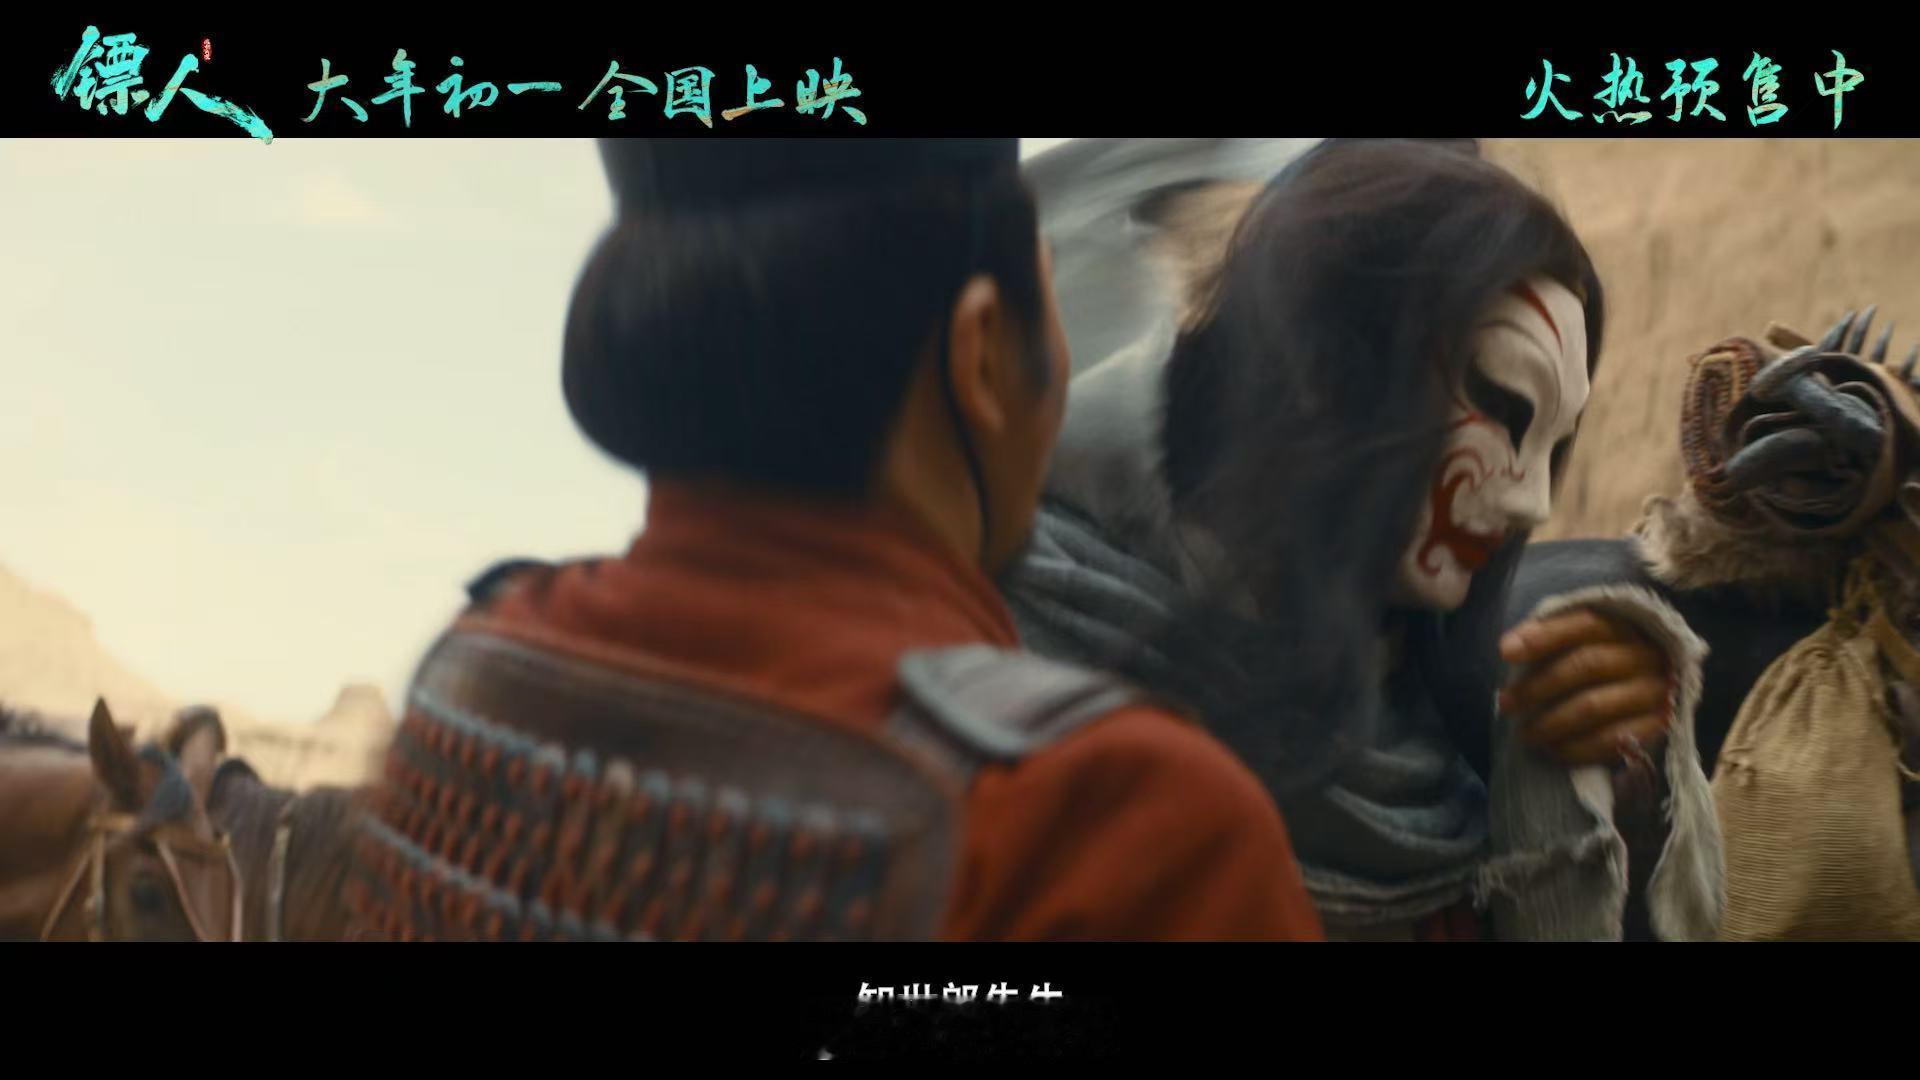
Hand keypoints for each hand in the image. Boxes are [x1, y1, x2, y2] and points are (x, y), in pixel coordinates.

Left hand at [1497, 607, 1672, 766]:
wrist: (1649, 699)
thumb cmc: (1600, 667)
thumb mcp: (1577, 644)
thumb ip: (1546, 639)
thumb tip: (1509, 648)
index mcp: (1623, 627)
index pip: (1584, 625)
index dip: (1544, 636)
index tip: (1506, 653)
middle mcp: (1645, 655)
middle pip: (1587, 664)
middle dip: (1538, 686)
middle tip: (1506, 704)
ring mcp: (1655, 691)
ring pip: (1595, 705)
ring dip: (1552, 722)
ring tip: (1524, 735)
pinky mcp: (1659, 726)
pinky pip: (1613, 739)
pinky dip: (1577, 747)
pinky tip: (1554, 751)